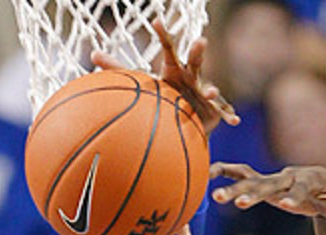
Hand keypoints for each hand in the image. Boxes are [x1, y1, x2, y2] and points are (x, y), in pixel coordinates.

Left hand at [92, 20, 236, 133]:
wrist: (183, 121)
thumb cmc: (162, 98)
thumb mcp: (141, 83)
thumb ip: (118, 69)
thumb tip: (92, 54)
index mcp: (173, 69)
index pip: (168, 49)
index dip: (163, 35)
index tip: (157, 21)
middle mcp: (191, 77)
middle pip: (195, 62)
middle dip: (198, 52)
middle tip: (200, 41)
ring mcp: (204, 92)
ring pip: (209, 87)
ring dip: (210, 89)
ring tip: (209, 92)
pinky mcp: (214, 110)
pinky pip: (221, 113)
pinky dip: (227, 115)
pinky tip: (234, 120)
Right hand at [210, 163, 325, 234]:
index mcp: (309, 184)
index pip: (301, 191)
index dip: (294, 197)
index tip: (285, 204)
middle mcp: (290, 177)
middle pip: (271, 185)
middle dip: (255, 193)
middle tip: (237, 202)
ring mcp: (275, 178)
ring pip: (252, 181)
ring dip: (233, 188)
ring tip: (214, 197)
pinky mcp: (266, 181)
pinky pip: (243, 174)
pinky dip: (226, 173)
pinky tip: (207, 175)